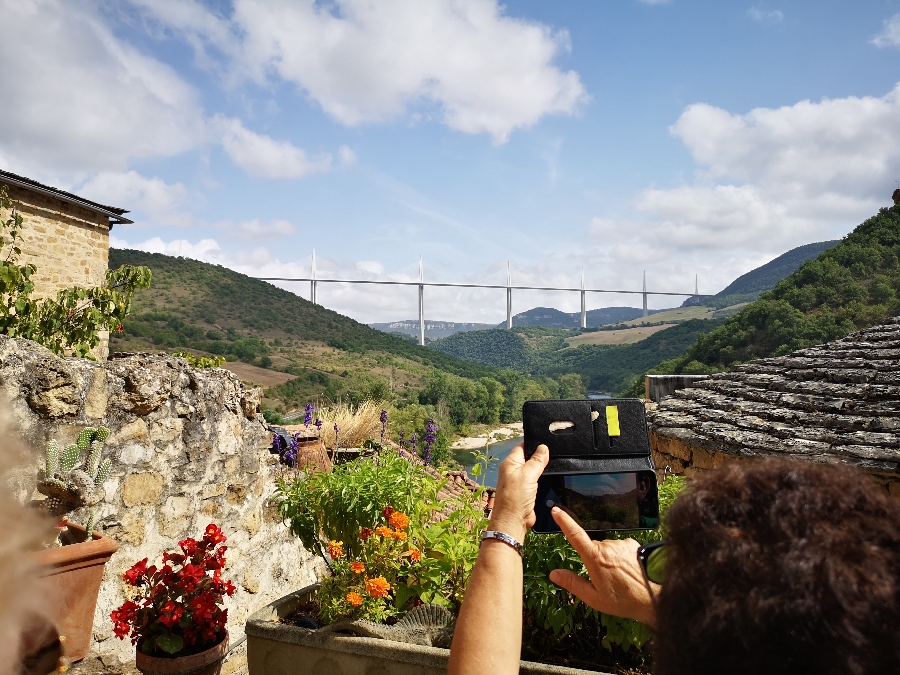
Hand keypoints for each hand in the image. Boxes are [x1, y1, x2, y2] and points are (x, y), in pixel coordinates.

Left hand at [487, 443, 548, 542]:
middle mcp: (514, 471)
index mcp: (510, 463)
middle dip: (541, 456)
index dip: (534, 444)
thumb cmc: (515, 497)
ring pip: (534, 470)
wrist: (514, 521)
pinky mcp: (527, 492)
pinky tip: (553, 476)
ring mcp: (521, 482)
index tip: (547, 441)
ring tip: (557, 463)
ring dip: (543, 469)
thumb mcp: (527, 474)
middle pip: (529, 458)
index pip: (522, 447)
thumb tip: (543, 447)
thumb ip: (536, 461)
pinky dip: (544, 479)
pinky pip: (537, 481)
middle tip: (556, 453)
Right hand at [549, 507, 656, 627]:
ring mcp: (621, 544)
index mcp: (595, 558)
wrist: (653, 598)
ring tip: (620, 578)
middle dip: (594, 559)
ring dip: (609, 559)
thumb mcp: (593, 597)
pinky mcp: (632, 544)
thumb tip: (554, 574)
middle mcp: (607, 546)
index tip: (556, 511)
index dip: (564, 521)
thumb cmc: (623, 601)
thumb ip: (572, 583)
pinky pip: (620, 547)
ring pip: (607, 548)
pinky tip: (629, 570)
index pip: (575, 535)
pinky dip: (620, 556)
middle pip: (592, 547)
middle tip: (604, 579)